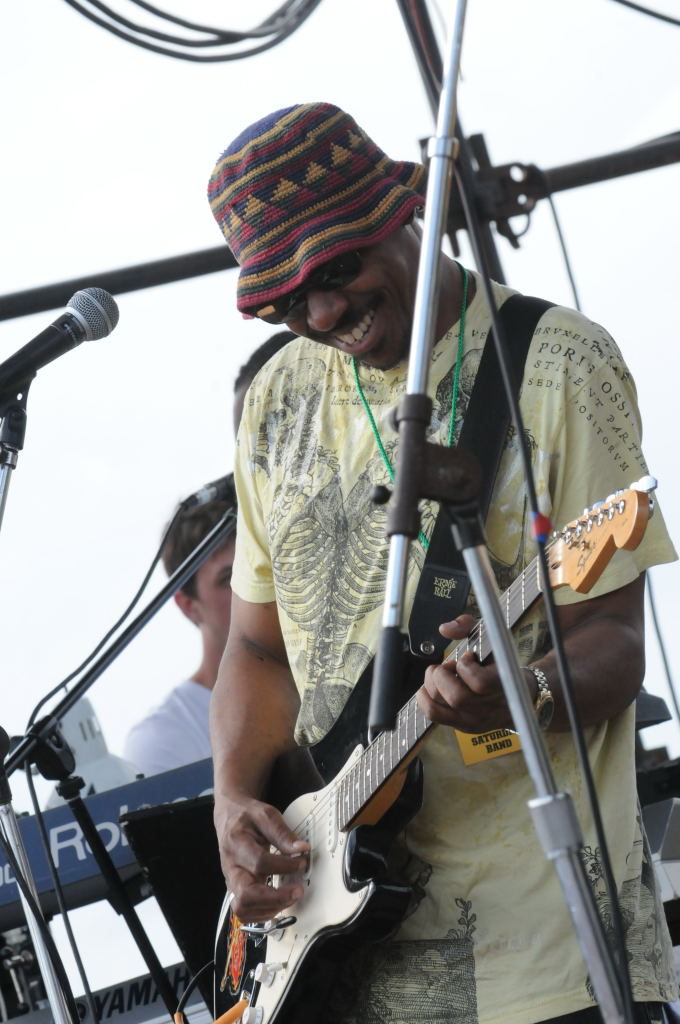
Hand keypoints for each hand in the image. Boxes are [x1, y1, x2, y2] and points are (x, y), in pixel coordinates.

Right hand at [214, 794, 309, 922]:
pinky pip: (245, 911)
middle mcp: (231, 866)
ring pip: (243, 908)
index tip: (301, 861)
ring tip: (290, 897)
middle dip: (275, 898)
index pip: (260, 863)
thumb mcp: (266, 815)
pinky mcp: (237, 889)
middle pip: (246, 895)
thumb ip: (283, 833)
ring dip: (270, 908)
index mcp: (236, 843)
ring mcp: (232, 880)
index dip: (284, 866)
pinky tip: (279, 902)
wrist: (230, 817)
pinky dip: (263, 913)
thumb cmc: (247, 817)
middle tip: (297, 891)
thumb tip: (301, 849)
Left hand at [416, 615, 514, 731]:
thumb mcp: (492, 638)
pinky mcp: (462, 725)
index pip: (479, 682)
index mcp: (502, 685)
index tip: (469, 657)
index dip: (466, 666)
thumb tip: (444, 629)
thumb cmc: (502, 663)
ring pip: (440, 704)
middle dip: (444, 674)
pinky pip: (433, 714)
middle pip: (456, 696)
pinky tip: (430, 685)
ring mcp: (474, 720)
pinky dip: (423, 698)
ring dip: (433, 683)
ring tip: (442, 674)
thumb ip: (468, 625)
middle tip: (450, 666)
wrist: (521, 696)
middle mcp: (489, 707)